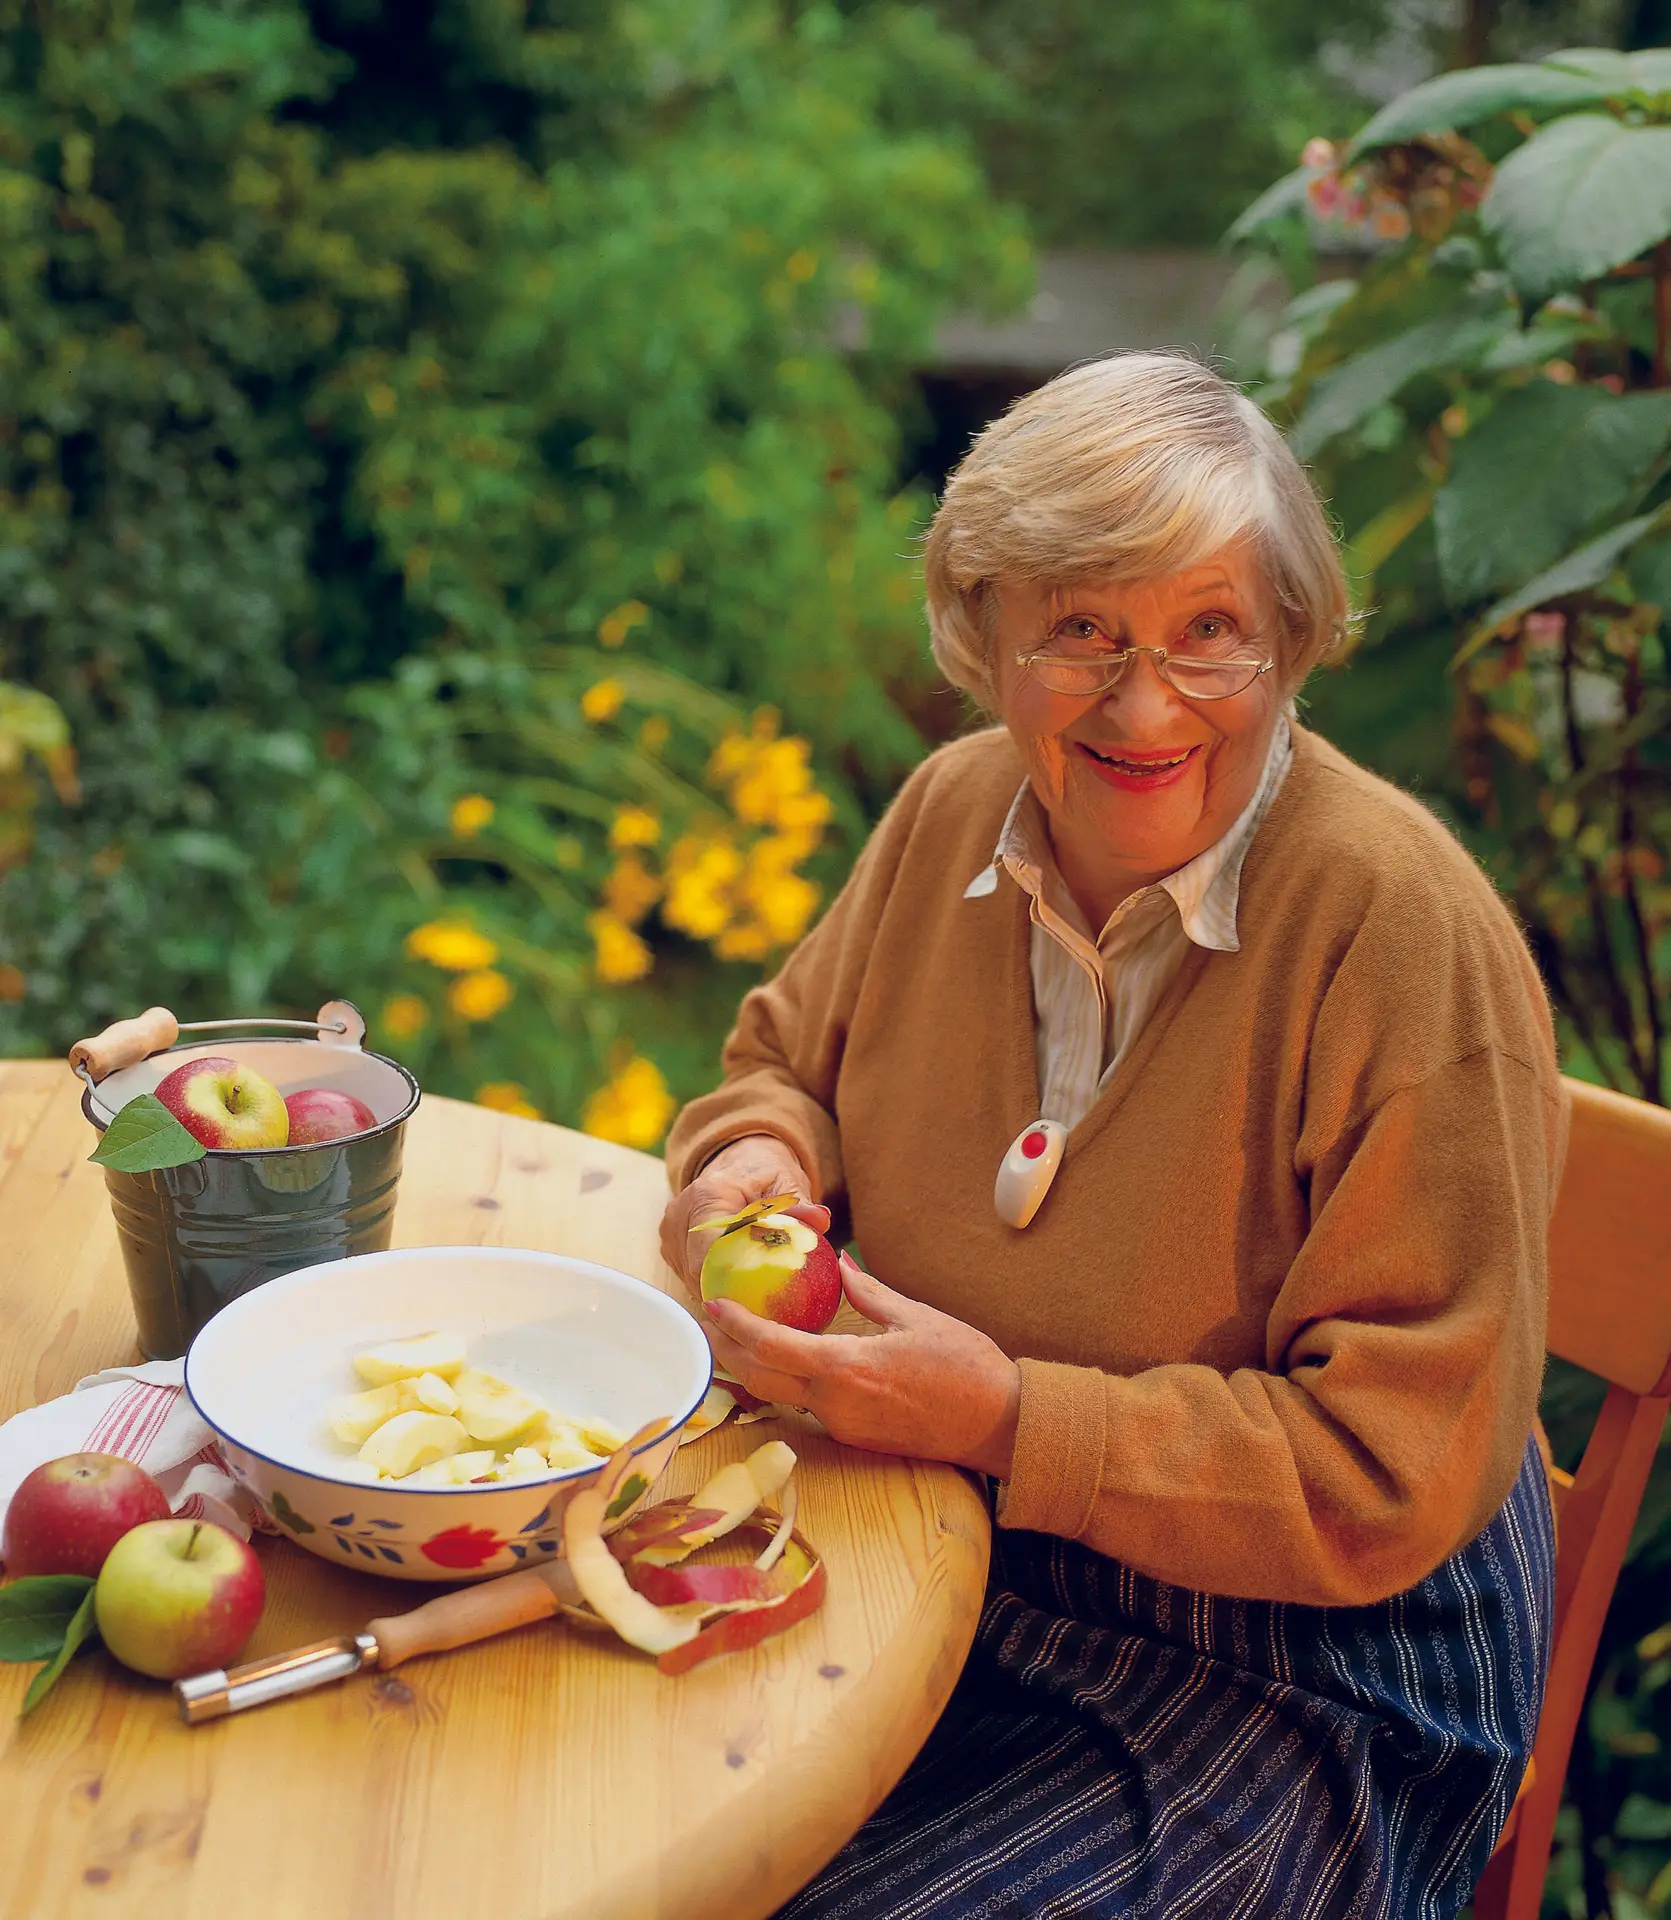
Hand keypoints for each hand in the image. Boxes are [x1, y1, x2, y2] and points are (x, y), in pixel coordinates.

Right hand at [659, 1133, 829, 1296]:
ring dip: (719, 1292)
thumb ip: (801, 1207)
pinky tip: (738, 1293)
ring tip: (751, 1304)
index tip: (756, 1303)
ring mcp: (670, 1233)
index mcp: (707, 1196)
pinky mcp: (671, 1246)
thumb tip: (821, 1221)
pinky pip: (690, 1275)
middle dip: (728, 1295)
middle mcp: (680, 1215)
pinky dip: (713, 1285)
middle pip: (698, 1272)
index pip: (710, 1252)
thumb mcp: (788, 1183)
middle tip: (760, 1314)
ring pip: (692, 1279)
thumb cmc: (764, 1173)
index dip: (728, 1283)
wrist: (738, 1160)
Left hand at [701, 1250, 1020, 1478]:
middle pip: (760, 1378)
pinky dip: (782, 1381)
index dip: (734, 1326)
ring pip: (779, 1396)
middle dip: (726, 1352)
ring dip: (751, 1369)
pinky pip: (805, 1406)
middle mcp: (834, 1403)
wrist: (998, 1425)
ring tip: (731, 1340)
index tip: (712, 1304)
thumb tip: (838, 1263)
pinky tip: (779, 1362)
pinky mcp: (853, 1437)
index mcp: (846, 1368)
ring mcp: (842, 1425)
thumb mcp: (915, 1317)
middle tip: (705, 1324)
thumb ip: (869, 1292)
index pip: (771, 1346)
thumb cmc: (966, 1367)